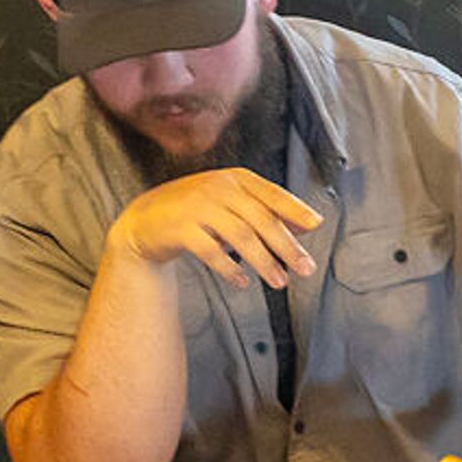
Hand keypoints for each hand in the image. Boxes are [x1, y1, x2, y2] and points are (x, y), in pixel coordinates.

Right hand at [108, 169, 321, 288]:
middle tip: (305, 268)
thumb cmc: (196, 212)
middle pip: (261, 218)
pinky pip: (211, 250)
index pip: (272, 194)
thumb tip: (308, 224)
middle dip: (286, 246)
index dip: (295, 209)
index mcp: (235, 179)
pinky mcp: (180, 228)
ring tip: (279, 281)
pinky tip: (243, 282)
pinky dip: (230, 268)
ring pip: (240, 236)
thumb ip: (265, 211)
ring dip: (264, 262)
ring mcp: (198, 206)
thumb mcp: (232, 205)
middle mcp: (218, 188)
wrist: (145, 219)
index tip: (316, 224)